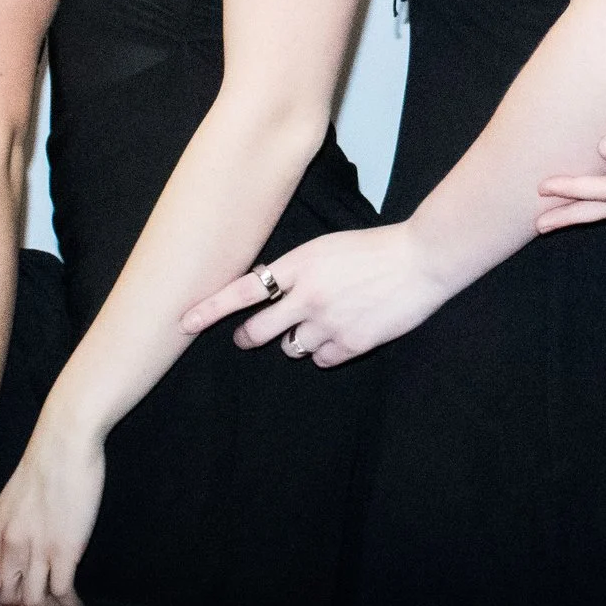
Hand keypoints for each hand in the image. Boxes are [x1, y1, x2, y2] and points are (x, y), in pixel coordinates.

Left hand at [0, 422, 101, 605]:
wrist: (65, 440)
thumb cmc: (48, 459)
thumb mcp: (18, 495)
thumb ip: (15, 521)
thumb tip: (25, 535)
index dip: (8, 593)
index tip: (26, 593)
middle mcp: (10, 545)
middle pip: (9, 596)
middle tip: (46, 605)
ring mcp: (36, 550)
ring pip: (36, 601)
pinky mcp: (64, 551)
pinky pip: (62, 592)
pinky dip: (70, 603)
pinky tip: (78, 602)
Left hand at [179, 224, 449, 366]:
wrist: (421, 260)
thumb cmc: (374, 248)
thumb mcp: (326, 247)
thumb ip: (297, 269)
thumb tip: (268, 288)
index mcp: (300, 264)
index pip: (243, 290)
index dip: (210, 308)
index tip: (184, 321)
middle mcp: (308, 296)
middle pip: (259, 330)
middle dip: (250, 336)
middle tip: (248, 337)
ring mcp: (329, 322)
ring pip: (291, 348)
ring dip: (296, 340)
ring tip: (319, 323)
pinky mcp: (351, 344)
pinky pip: (321, 359)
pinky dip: (325, 351)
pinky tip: (341, 334)